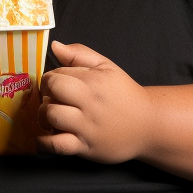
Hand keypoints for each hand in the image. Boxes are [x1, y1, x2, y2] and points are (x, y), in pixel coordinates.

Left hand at [37, 41, 149, 161]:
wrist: (148, 124)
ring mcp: (87, 127)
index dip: (51, 78)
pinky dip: (44, 143)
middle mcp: (90, 103)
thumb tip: (55, 46)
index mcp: (94, 81)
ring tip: (52, 116)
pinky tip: (43, 137)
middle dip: (46, 93)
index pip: (56, 75)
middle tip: (53, 98)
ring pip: (52, 116)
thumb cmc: (124, 94)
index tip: (57, 84)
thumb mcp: (107, 67)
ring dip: (44, 116)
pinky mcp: (85, 147)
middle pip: (52, 92)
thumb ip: (79, 54)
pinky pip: (57, 145)